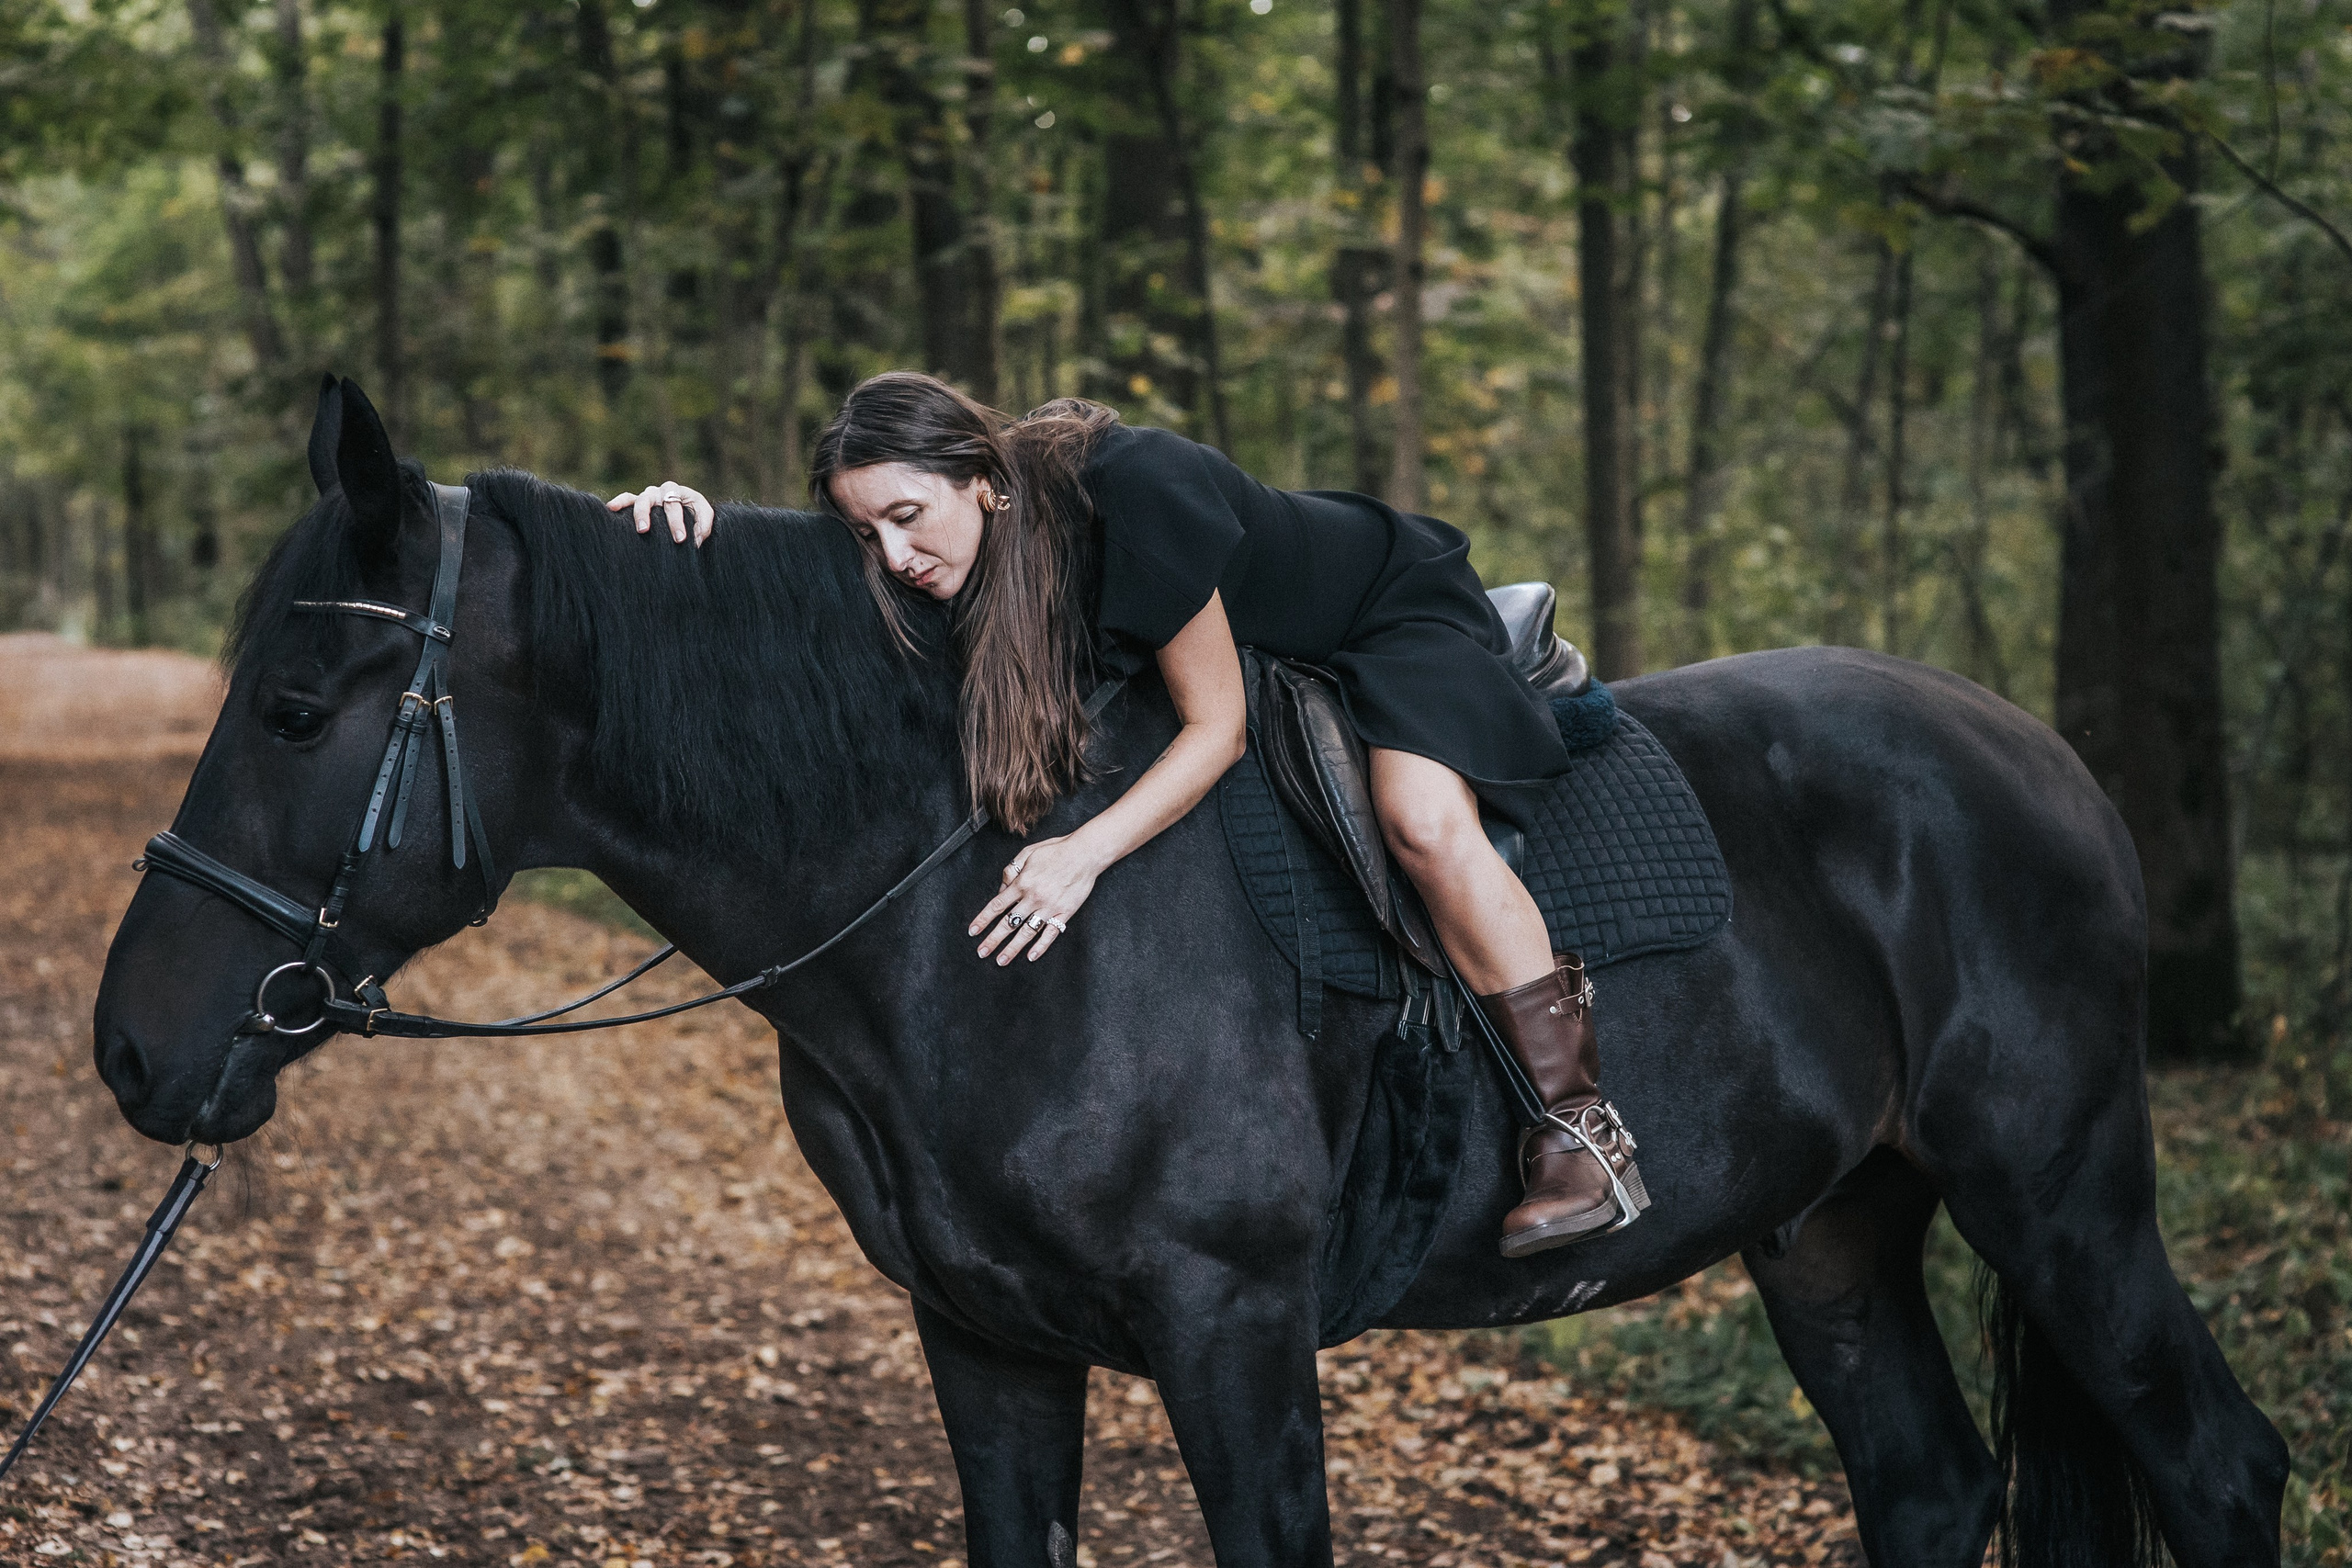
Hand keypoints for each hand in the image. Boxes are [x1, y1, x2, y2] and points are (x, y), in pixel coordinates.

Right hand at [607, 481, 715, 544]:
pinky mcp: (637, 503)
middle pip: (652, 499)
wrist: (689, 512)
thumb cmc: (696, 514)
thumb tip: (695, 542)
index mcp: (678, 492)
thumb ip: (703, 526)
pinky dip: (618, 502)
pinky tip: (611, 508)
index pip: (675, 505)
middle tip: (647, 531)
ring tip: (640, 528)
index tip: (680, 539)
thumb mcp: (705, 517)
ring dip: (638, 513)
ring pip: (639, 500)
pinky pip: (626, 499)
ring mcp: (647, 496)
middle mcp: (660, 492)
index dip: (676, 522)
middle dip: (650, 515)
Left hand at [969, 835, 1102, 964]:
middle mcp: (1033, 898)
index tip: (973, 932)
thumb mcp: (1027, 853)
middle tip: (982, 952)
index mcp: (1022, 883)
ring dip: (1012, 948)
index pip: (997, 905)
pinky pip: (1051, 933)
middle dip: (993, 939)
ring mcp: (1049, 907)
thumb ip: (1011, 870)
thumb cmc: (1056, 850)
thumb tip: (1002, 888)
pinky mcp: (1065, 912)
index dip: (983, 920)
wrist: (1084, 853)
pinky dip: (1041, 946)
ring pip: (1027, 932)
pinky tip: (1031, 957)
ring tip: (1001, 960)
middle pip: (1008, 923)